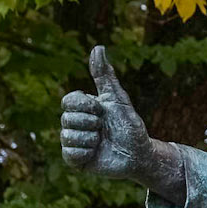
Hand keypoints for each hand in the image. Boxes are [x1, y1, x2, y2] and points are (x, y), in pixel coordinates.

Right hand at [60, 47, 183, 201]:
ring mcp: (74, 142)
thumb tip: (98, 47)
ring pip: (67, 136)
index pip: (68, 100)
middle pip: (67, 118)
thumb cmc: (129, 125)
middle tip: (104, 128)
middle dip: (91, 123)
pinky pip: (70, 154)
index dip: (86, 105)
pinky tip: (96, 153)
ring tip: (101, 141)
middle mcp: (75, 124)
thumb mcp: (118, 98)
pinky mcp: (76, 160)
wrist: (140, 154)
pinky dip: (86, 153)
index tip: (102, 110)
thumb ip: (105, 75)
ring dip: (90, 139)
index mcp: (82, 108)